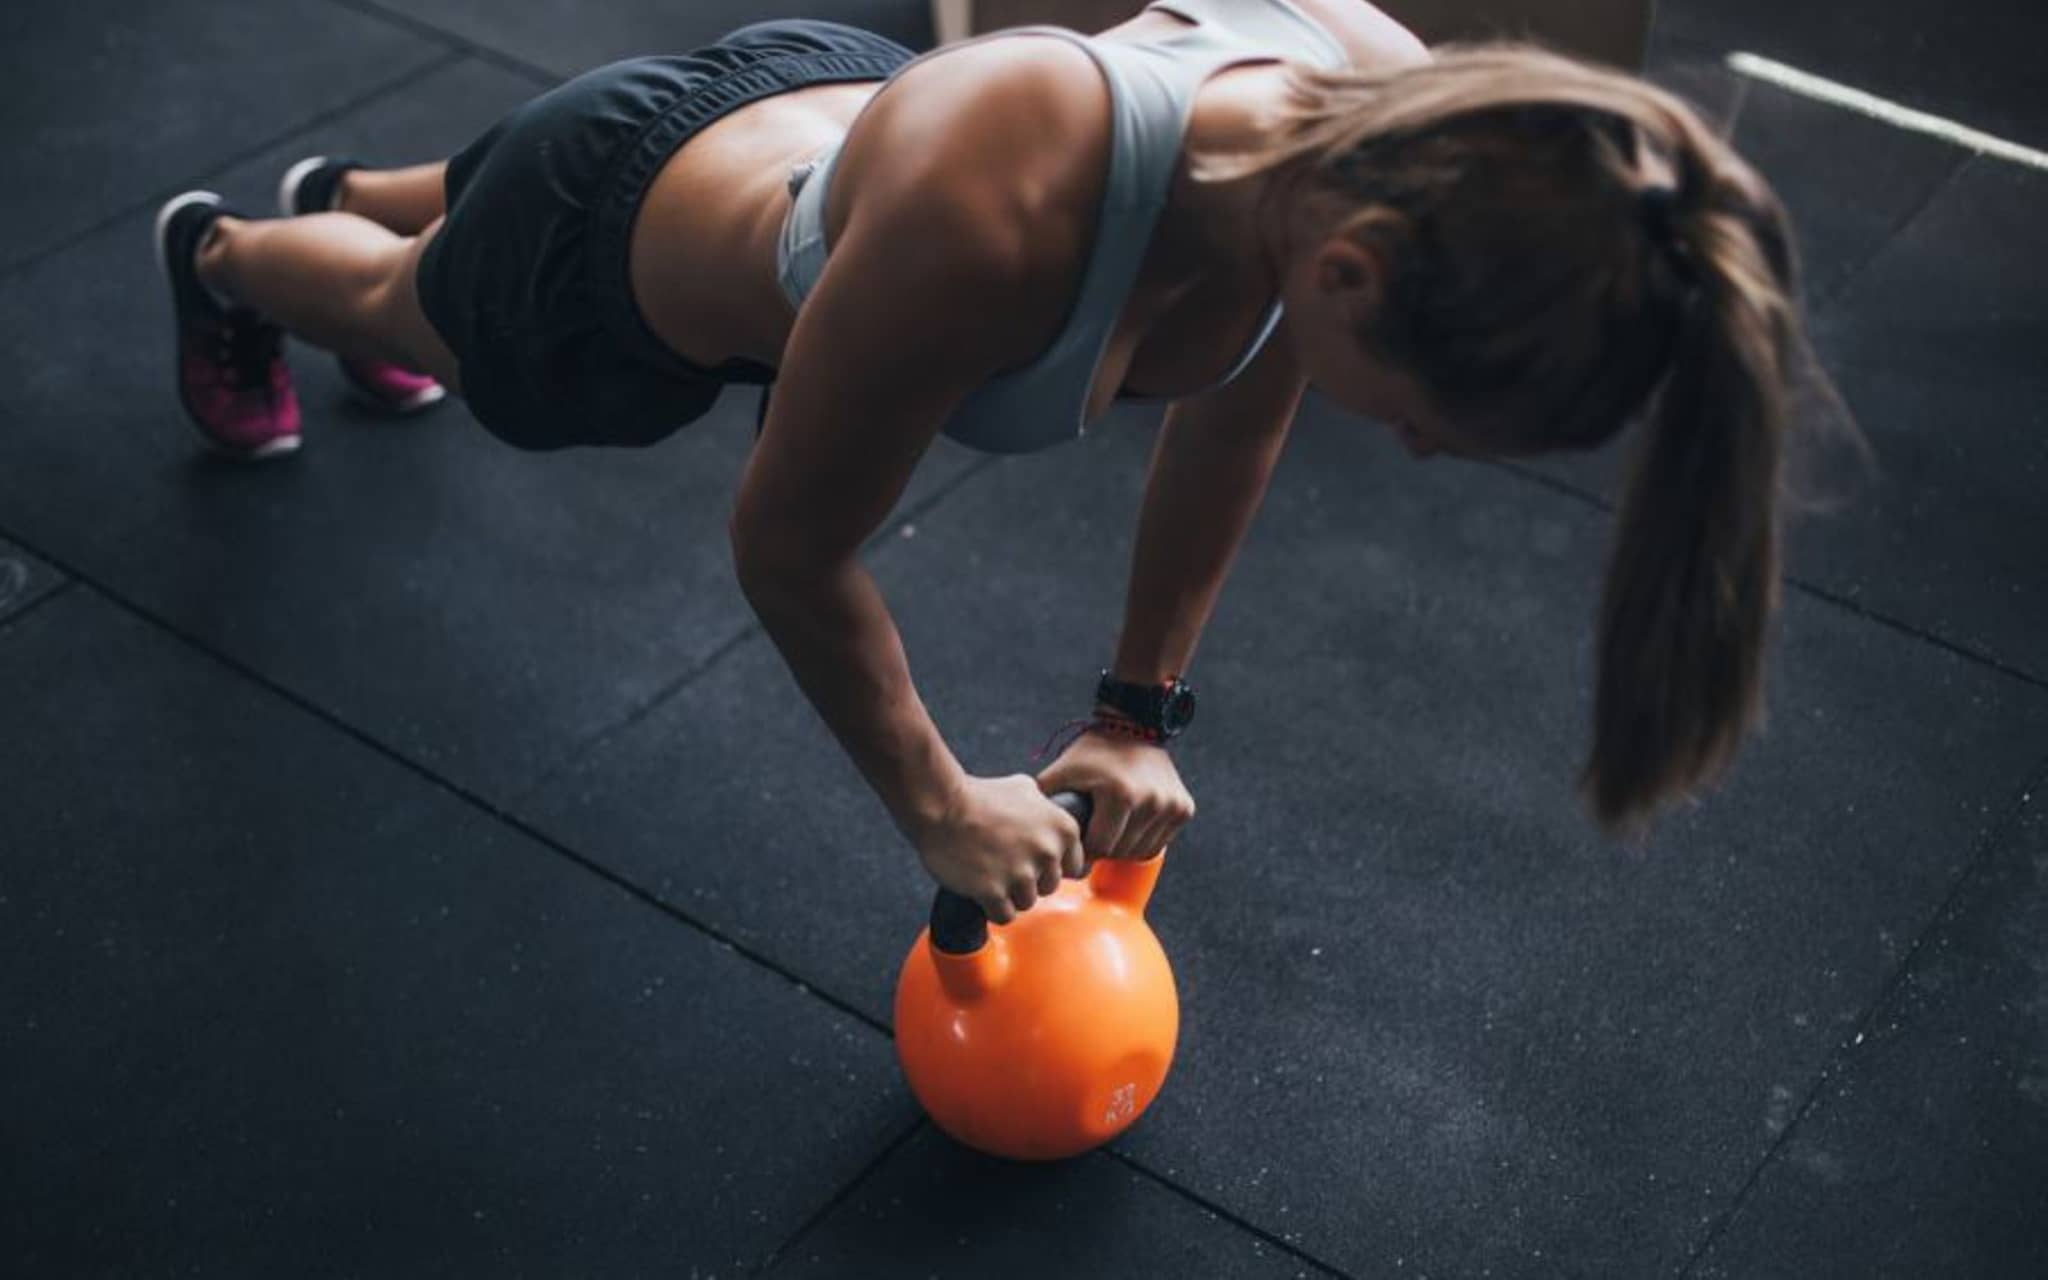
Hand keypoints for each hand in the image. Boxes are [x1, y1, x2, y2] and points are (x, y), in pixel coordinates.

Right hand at [913, 773, 1085, 922]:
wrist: (941, 805)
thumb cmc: (979, 796)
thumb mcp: (1025, 788)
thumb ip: (1047, 807)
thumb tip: (1052, 814)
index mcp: (1063, 828)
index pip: (1074, 868)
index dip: (1049, 866)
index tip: (1030, 859)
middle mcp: (1048, 852)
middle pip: (1049, 888)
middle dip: (1028, 880)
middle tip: (1003, 862)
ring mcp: (1021, 873)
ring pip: (1026, 903)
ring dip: (1008, 894)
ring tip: (989, 871)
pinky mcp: (994, 891)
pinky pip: (1004, 916)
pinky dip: (992, 907)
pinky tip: (980, 886)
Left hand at [1035, 726, 1193, 863]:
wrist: (1134, 724)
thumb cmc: (1092, 752)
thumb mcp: (1062, 771)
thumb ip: (1042, 800)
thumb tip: (1025, 832)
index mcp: (1120, 795)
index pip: (1099, 847)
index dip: (1084, 848)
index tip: (1077, 840)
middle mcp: (1151, 802)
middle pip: (1120, 851)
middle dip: (1103, 848)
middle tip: (1093, 831)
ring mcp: (1171, 806)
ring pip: (1141, 851)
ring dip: (1123, 846)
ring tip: (1110, 827)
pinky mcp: (1184, 808)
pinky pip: (1159, 842)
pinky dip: (1143, 839)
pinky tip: (1130, 823)